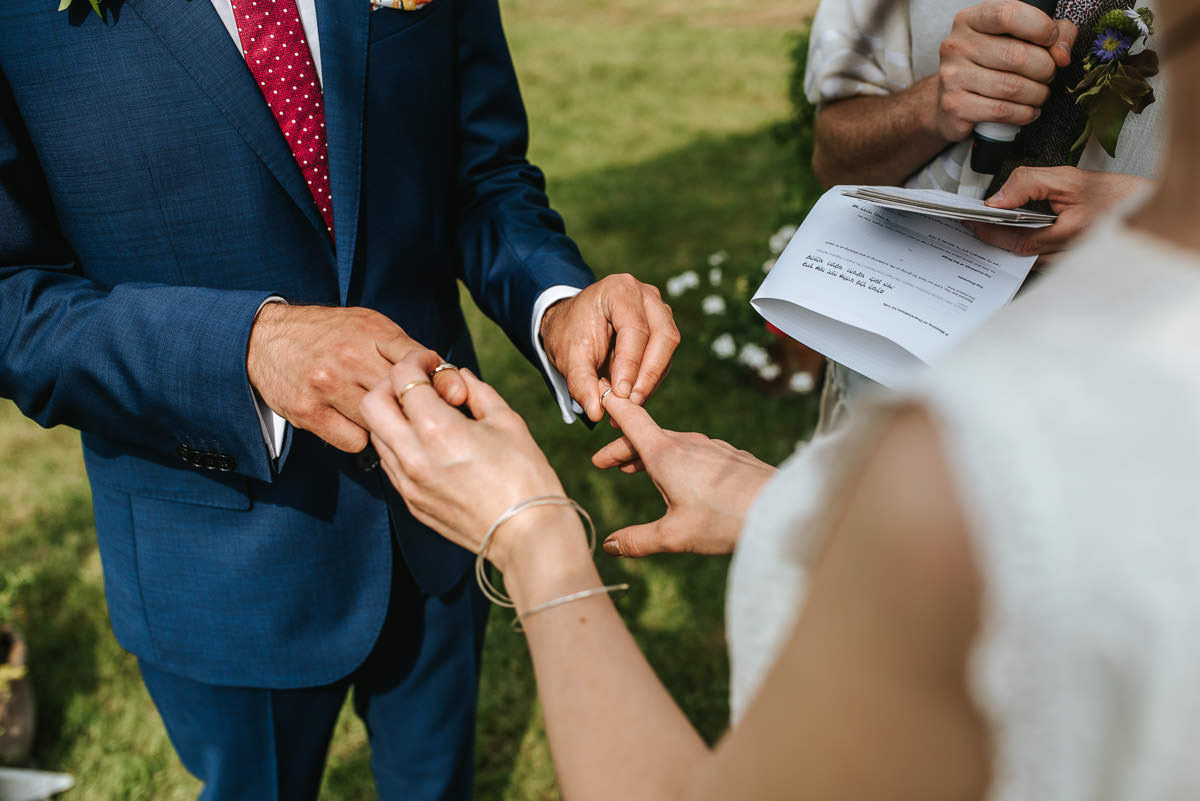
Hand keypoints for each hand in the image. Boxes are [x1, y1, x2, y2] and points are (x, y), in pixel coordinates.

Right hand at [246, 304, 466, 452]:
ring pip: (381, 423)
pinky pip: (354, 441)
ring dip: (387, 426)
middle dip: (418, 409)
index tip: (453, 396)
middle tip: (424, 418)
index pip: (420, 360)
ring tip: (384, 419)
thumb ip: (403, 349)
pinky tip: (354, 425)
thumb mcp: (367, 325)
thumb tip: (449, 379)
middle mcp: (351, 358)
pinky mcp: (308, 412)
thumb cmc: (326, 333)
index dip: (442, 382)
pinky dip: (360, 438)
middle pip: (403, 396)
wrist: (263, 338)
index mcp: (371, 333)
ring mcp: (328, 387)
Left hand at [362, 352, 569, 570]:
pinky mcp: (411, 503)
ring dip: (392, 416)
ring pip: (376, 435)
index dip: (414, 361)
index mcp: (438, 429)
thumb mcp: (507, 421)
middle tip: (417, 385)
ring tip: (424, 415)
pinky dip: (399, 444)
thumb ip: (477, 392)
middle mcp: (412, 456)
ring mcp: (407, 483)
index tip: (430, 363)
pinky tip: (428, 444)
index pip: (402, 379)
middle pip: (371, 404)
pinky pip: (390, 463)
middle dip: (389, 385)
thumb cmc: (525, 476)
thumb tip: (458, 376)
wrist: (528, 535)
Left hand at [540, 274, 679, 421]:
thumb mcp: (569, 358)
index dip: (631, 364)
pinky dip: (651, 379)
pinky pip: (664, 356)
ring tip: (629, 405)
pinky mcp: (662, 327)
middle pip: (663, 337)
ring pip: (668, 348)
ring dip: (651, 379)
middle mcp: (646, 295)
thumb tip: (596, 412)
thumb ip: (581, 383)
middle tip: (632, 403)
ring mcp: (658, 309)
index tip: (622, 394)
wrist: (570, 325)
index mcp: (620, 290)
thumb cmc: (569, 334)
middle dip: (649, 374)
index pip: (634, 329)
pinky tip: (633, 396)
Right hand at [591, 386, 775, 556]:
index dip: (611, 406)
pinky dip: (675, 458)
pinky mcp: (729, 456)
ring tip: (637, 469)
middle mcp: (687, 442)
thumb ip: (637, 541)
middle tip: (605, 463)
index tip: (597, 399)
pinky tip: (681, 478)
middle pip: (647, 434)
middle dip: (623, 447)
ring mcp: (711, 447)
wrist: (782, 509)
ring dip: (649, 453)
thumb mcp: (674, 537)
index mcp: (665, 453)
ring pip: (671, 443)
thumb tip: (609, 546)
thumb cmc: (726, 520)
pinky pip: (693, 451)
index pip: (630, 418)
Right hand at [933, 1, 1077, 141]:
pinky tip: (1028, 111)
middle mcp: (956, 45)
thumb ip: (1053, 33)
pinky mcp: (954, 105)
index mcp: (971, 20)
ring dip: (1037, 94)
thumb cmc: (992, 64)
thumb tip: (1062, 55)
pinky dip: (1023, 114)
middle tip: (1048, 75)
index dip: (1039, 27)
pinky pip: (1001, 111)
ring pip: (1011, 87)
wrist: (952, 100)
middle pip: (1016, 56)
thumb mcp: (1020, 37)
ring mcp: (952, 76)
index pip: (1008, 15)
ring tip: (1039, 94)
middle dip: (1044, 69)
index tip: (1051, 39)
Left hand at [967, 167, 1151, 255]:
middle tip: (971, 222)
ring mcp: (1067, 264)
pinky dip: (1021, 244)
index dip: (987, 231)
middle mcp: (1064, 258)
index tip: (969, 219)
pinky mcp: (1068, 263)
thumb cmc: (1115, 195)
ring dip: (1004, 242)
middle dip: (990, 237)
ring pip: (1024, 258)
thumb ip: (1029, 184)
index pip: (1012, 241)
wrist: (1145, 207)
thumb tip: (996, 199)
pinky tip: (1011, 231)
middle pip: (1014, 254)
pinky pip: (1037, 258)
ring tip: (985, 225)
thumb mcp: (1069, 179)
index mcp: (1065, 237)